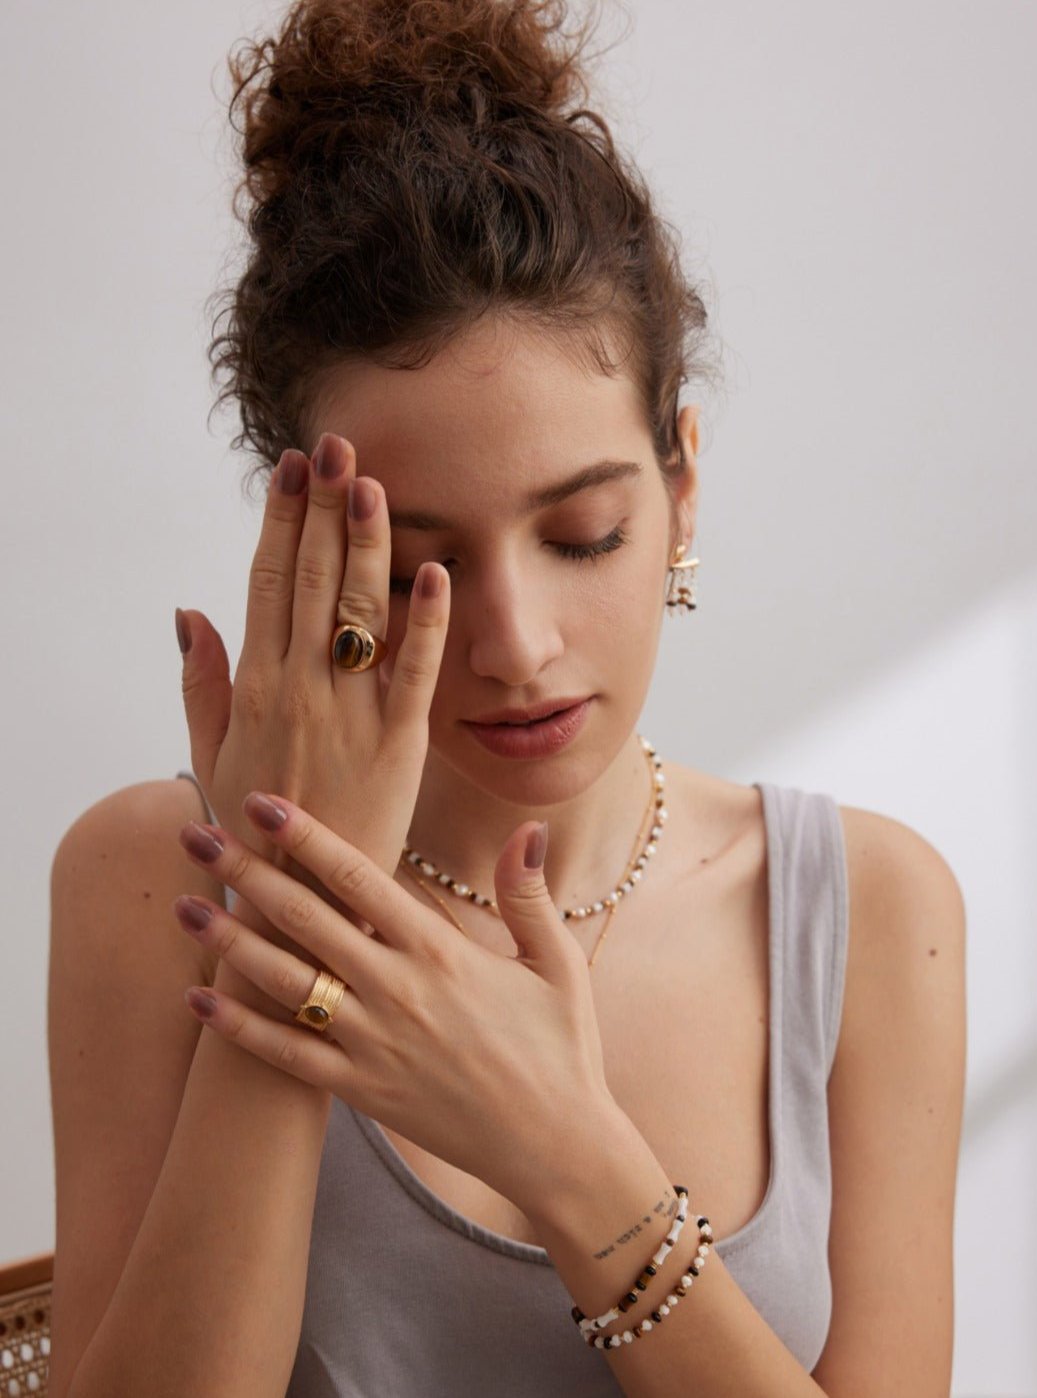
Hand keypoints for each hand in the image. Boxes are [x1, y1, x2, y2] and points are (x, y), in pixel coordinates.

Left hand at [173, 792, 617, 1216]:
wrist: (554, 1146)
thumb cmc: (561, 1047)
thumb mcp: (557, 962)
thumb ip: (529, 893)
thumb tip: (528, 827)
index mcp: (441, 950)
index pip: (359, 877)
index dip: (307, 837)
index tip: (262, 803)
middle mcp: (397, 990)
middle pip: (305, 919)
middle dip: (246, 873)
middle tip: (195, 836)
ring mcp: (373, 1043)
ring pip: (284, 982)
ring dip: (228, 942)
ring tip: (181, 907)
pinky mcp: (360, 1090)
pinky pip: (286, 1056)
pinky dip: (239, 1030)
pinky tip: (199, 1001)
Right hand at [176, 433, 448, 906]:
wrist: (299, 904)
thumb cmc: (254, 827)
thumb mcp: (209, 754)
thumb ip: (198, 681)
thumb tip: (187, 610)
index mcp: (254, 685)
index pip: (266, 582)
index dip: (282, 520)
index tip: (292, 467)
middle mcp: (299, 688)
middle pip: (311, 580)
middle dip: (323, 508)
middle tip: (335, 445)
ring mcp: (350, 714)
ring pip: (359, 612)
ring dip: (366, 543)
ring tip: (371, 482)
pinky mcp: (400, 743)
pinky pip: (416, 671)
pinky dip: (426, 621)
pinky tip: (435, 569)